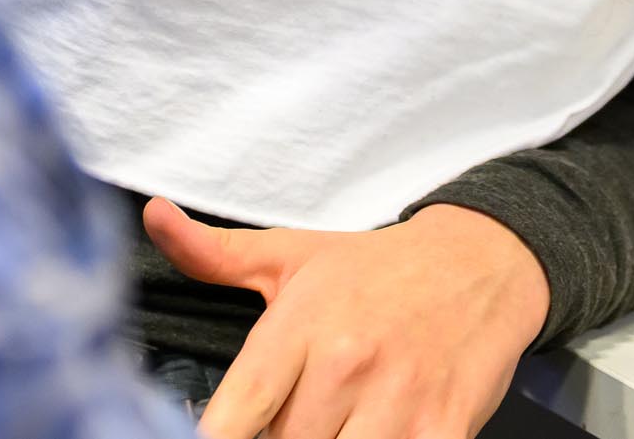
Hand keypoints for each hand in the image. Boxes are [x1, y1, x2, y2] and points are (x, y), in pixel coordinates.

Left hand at [142, 196, 549, 438]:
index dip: (217, 438)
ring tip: (328, 425)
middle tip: (291, 417)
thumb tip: (153, 217)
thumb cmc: (375, 269)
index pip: (240, 408)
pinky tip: (371, 433)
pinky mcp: (442, 430)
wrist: (481, 263)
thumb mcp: (292, 254)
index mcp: (302, 323)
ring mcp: (398, 400)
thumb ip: (214, 253)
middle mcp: (347, 362)